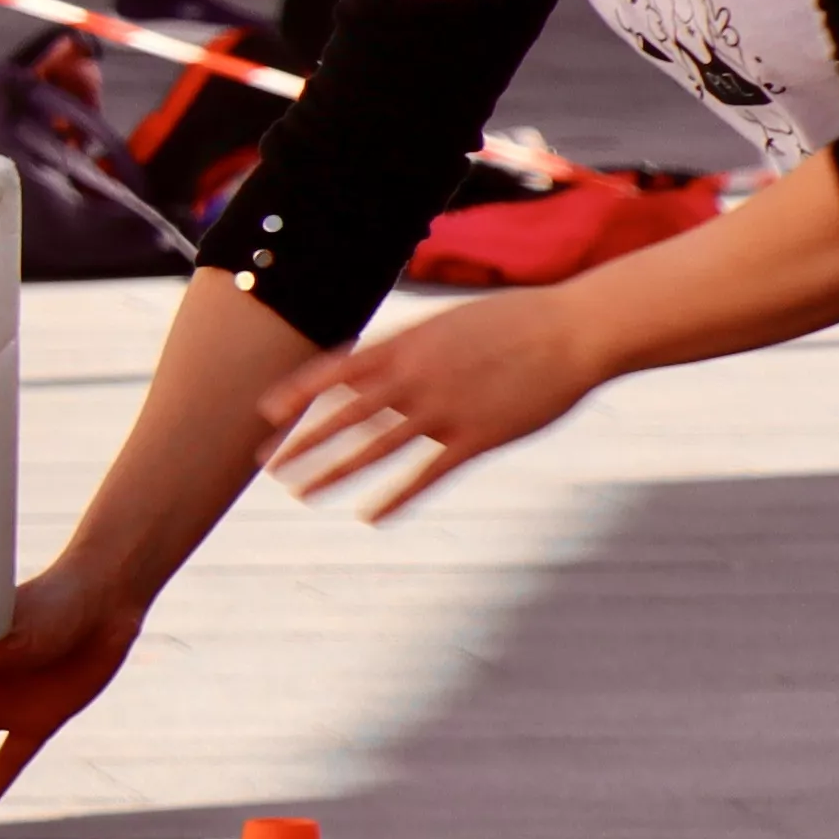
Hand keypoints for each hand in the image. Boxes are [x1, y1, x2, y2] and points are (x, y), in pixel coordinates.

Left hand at [260, 294, 609, 520]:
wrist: (574, 330)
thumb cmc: (513, 322)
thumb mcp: (447, 325)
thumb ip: (409, 350)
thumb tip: (376, 368)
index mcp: (406, 345)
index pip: (335, 371)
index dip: (296, 393)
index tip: (264, 413)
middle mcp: (416, 379)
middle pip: (343, 417)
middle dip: (301, 443)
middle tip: (263, 466)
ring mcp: (444, 410)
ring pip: (375, 450)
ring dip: (333, 473)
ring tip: (301, 493)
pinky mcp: (477, 438)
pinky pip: (426, 475)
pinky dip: (395, 498)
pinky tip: (370, 516)